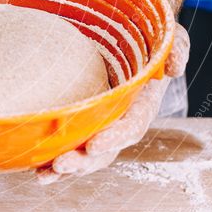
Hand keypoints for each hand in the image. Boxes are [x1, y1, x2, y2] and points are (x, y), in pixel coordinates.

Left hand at [36, 23, 189, 183]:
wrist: (129, 37)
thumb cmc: (148, 37)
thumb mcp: (168, 37)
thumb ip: (176, 48)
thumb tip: (174, 67)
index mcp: (143, 105)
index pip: (131, 127)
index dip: (114, 138)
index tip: (93, 145)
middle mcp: (122, 122)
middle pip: (106, 150)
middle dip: (84, 161)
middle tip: (61, 163)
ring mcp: (101, 126)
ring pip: (86, 156)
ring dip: (66, 168)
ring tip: (44, 174)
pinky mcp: (83, 124)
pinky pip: (69, 147)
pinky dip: (53, 161)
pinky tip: (35, 169)